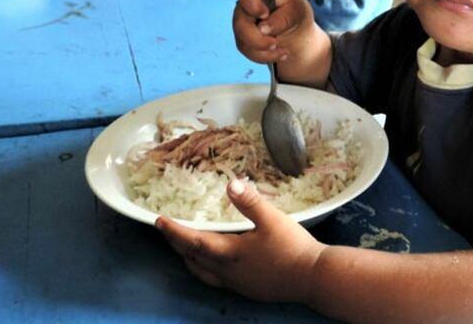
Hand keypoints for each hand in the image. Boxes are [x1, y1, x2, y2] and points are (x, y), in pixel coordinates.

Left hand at [156, 179, 324, 301]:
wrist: (314, 278)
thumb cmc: (293, 248)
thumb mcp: (273, 219)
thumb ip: (250, 202)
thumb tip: (230, 183)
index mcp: (230, 254)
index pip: (193, 242)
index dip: (174, 231)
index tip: (158, 221)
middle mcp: (228, 272)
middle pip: (193, 259)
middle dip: (177, 244)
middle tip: (168, 230)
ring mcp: (238, 284)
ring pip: (203, 273)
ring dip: (190, 258)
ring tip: (186, 246)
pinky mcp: (248, 289)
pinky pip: (217, 279)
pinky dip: (206, 267)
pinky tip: (216, 261)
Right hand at [233, 0, 314, 64]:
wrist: (296, 30)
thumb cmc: (295, 12)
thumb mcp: (296, 10)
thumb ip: (282, 16)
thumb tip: (263, 28)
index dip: (251, 4)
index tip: (264, 14)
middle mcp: (245, 7)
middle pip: (240, 24)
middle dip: (258, 39)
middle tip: (275, 42)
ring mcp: (242, 25)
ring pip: (244, 42)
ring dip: (265, 50)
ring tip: (283, 50)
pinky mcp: (244, 41)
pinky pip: (249, 52)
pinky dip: (267, 56)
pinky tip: (280, 53)